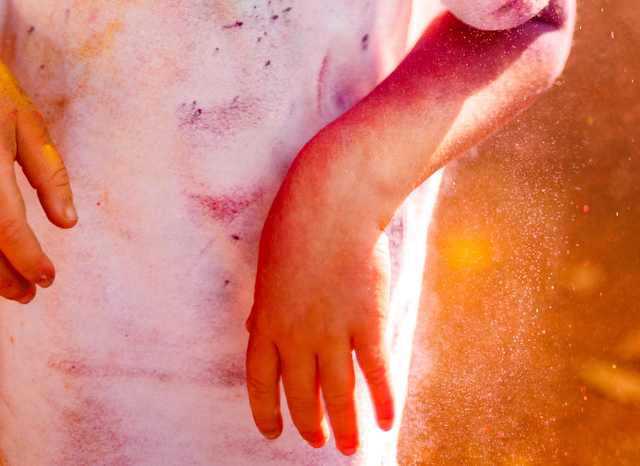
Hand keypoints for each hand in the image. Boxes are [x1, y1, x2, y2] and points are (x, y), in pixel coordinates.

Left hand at [245, 149, 394, 454]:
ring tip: (348, 448)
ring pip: (338, 394)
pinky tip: (385, 421)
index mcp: (266, 319)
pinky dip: (382, 400)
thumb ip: (264, 305)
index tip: (273, 432)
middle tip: (318, 440)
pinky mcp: (367, 321)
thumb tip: (254, 332)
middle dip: (309, 424)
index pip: (261, 382)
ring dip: (344, 426)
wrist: (335, 199)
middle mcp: (296, 334)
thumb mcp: (268, 265)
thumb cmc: (298, 222)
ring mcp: (332, 330)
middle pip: (301, 395)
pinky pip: (375, 372)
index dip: (266, 412)